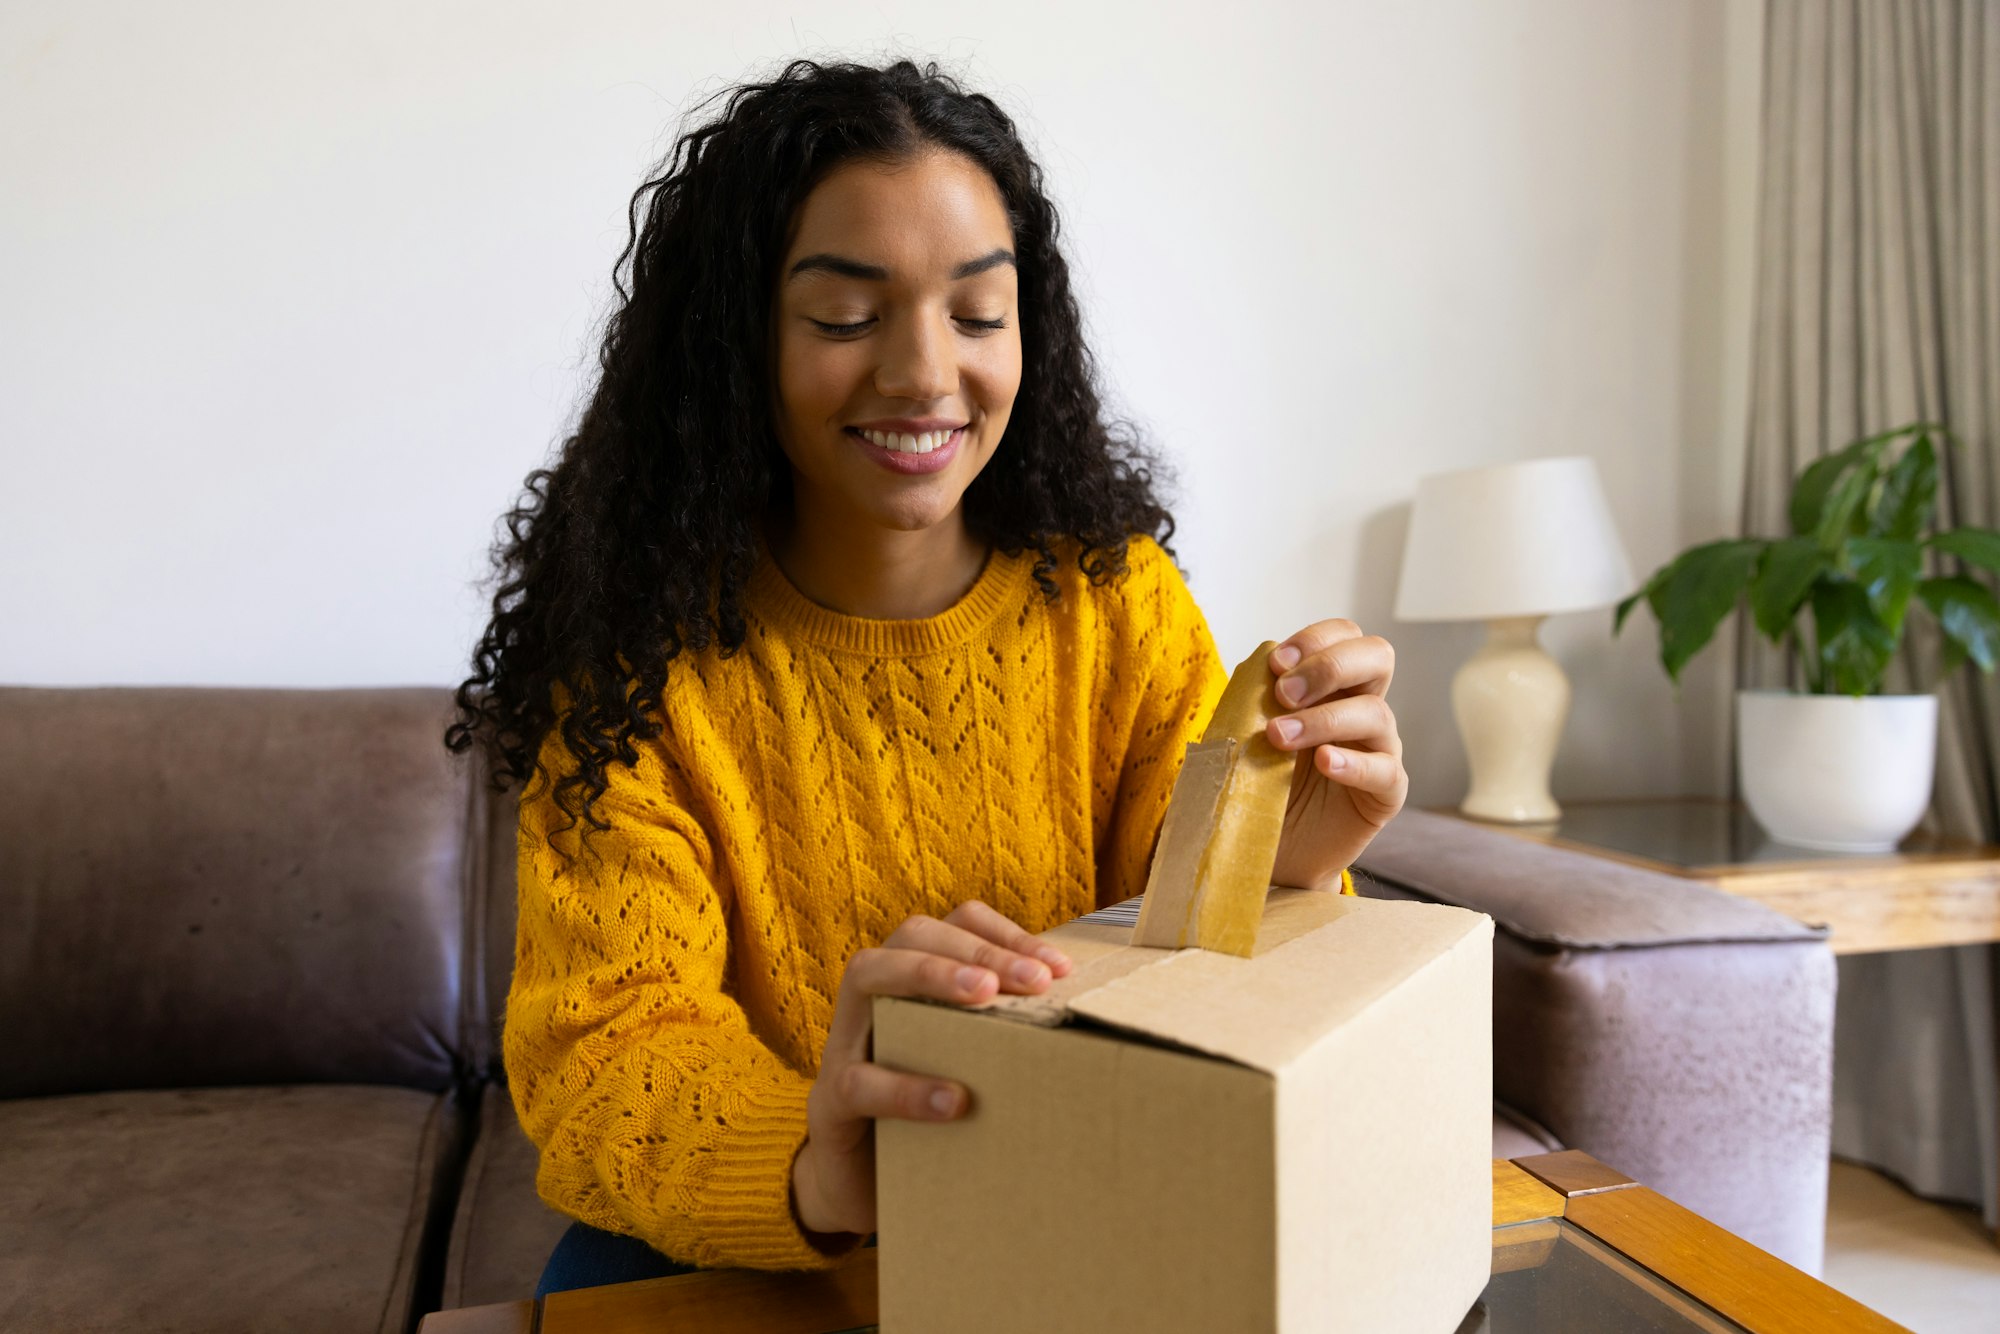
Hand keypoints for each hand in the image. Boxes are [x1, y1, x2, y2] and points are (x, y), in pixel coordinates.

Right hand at [790, 900, 1071, 1239]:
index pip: (953, 924)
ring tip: (985, 997)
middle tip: (1032, 980)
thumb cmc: (924, 1113)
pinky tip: (953, 1100)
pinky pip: (857, 1080)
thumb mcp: (963, 1064)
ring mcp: (842, 1043)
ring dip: (929, 975)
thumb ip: (1001, 1037)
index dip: (1004, 935)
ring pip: (866, 975)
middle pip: (910, 935)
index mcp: (911, 980)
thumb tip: (1085, 1026)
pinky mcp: (828, 1102)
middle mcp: (871, 998)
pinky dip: (906, 1087)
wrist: (856, 1186)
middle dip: (975, 950)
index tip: (1059, 968)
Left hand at [1261, 620, 1408, 889]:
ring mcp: (1380, 749)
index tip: (1276, 663)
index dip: (1315, 639)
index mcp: (1333, 685)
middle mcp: (1363, 708)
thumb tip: (1259, 666)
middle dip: (1329, 666)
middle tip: (1284, 693)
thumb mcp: (1249, 733)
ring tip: (1278, 737)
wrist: (1271, 847)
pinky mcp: (1386, 792)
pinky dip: (1352, 763)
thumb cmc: (1261, 783)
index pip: (1344, 637)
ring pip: (1375, 713)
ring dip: (1322, 719)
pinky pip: (1385, 770)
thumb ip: (1254, 698)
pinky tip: (1323, 762)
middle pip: (1377, 657)